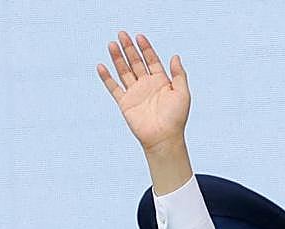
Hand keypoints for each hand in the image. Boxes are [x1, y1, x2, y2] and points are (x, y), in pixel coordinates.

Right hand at [98, 33, 189, 152]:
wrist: (163, 138)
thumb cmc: (176, 118)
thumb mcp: (182, 93)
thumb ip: (179, 74)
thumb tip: (174, 56)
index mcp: (160, 80)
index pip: (151, 59)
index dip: (145, 48)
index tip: (139, 36)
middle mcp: (146, 84)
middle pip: (135, 62)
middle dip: (129, 48)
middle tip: (122, 34)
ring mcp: (134, 93)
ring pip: (124, 71)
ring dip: (117, 58)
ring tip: (111, 44)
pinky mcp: (124, 103)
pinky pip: (114, 88)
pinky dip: (107, 78)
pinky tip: (101, 66)